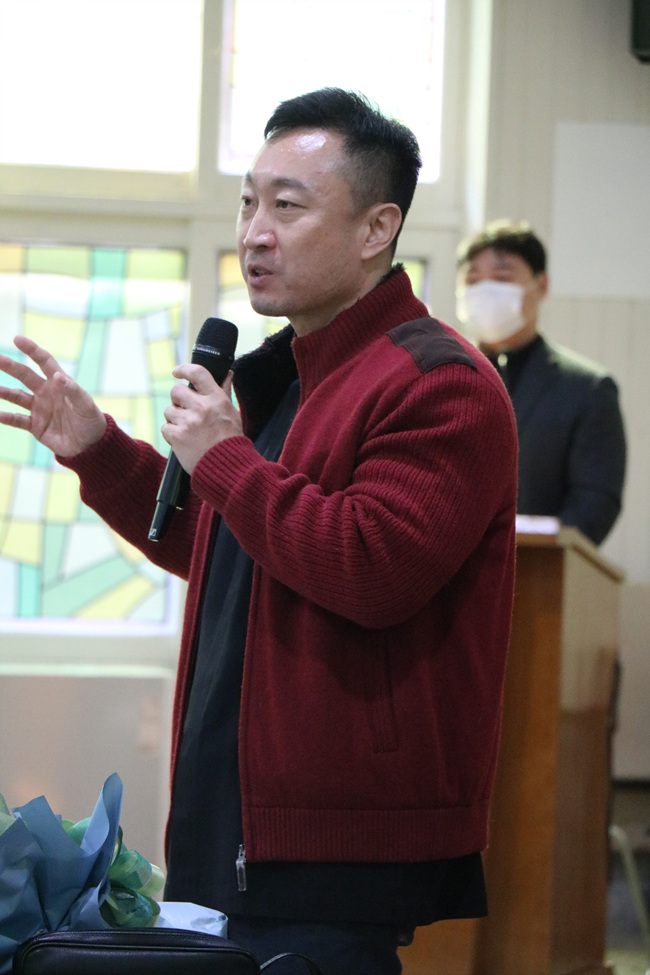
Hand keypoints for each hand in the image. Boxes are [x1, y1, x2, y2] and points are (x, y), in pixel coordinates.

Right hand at [0, 335, 106, 456]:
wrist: (90, 446)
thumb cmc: (91, 421)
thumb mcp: (85, 405)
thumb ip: (72, 391)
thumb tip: (58, 376)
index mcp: (59, 383)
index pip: (44, 362)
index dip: (32, 350)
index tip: (17, 339)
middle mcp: (46, 393)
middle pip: (25, 376)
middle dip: (11, 367)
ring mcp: (39, 409)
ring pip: (17, 397)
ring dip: (4, 392)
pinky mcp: (35, 426)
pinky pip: (18, 420)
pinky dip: (7, 418)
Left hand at [162, 363, 242, 473]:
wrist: (229, 467)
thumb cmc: (231, 440)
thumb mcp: (232, 413)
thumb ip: (224, 392)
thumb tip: (227, 374)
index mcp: (216, 399)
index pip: (197, 373)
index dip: (184, 369)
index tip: (177, 372)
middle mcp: (202, 407)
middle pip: (176, 391)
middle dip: (177, 400)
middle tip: (185, 411)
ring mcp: (188, 422)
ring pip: (169, 411)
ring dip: (175, 419)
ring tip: (188, 430)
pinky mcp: (177, 436)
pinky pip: (166, 428)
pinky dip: (172, 434)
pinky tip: (184, 441)